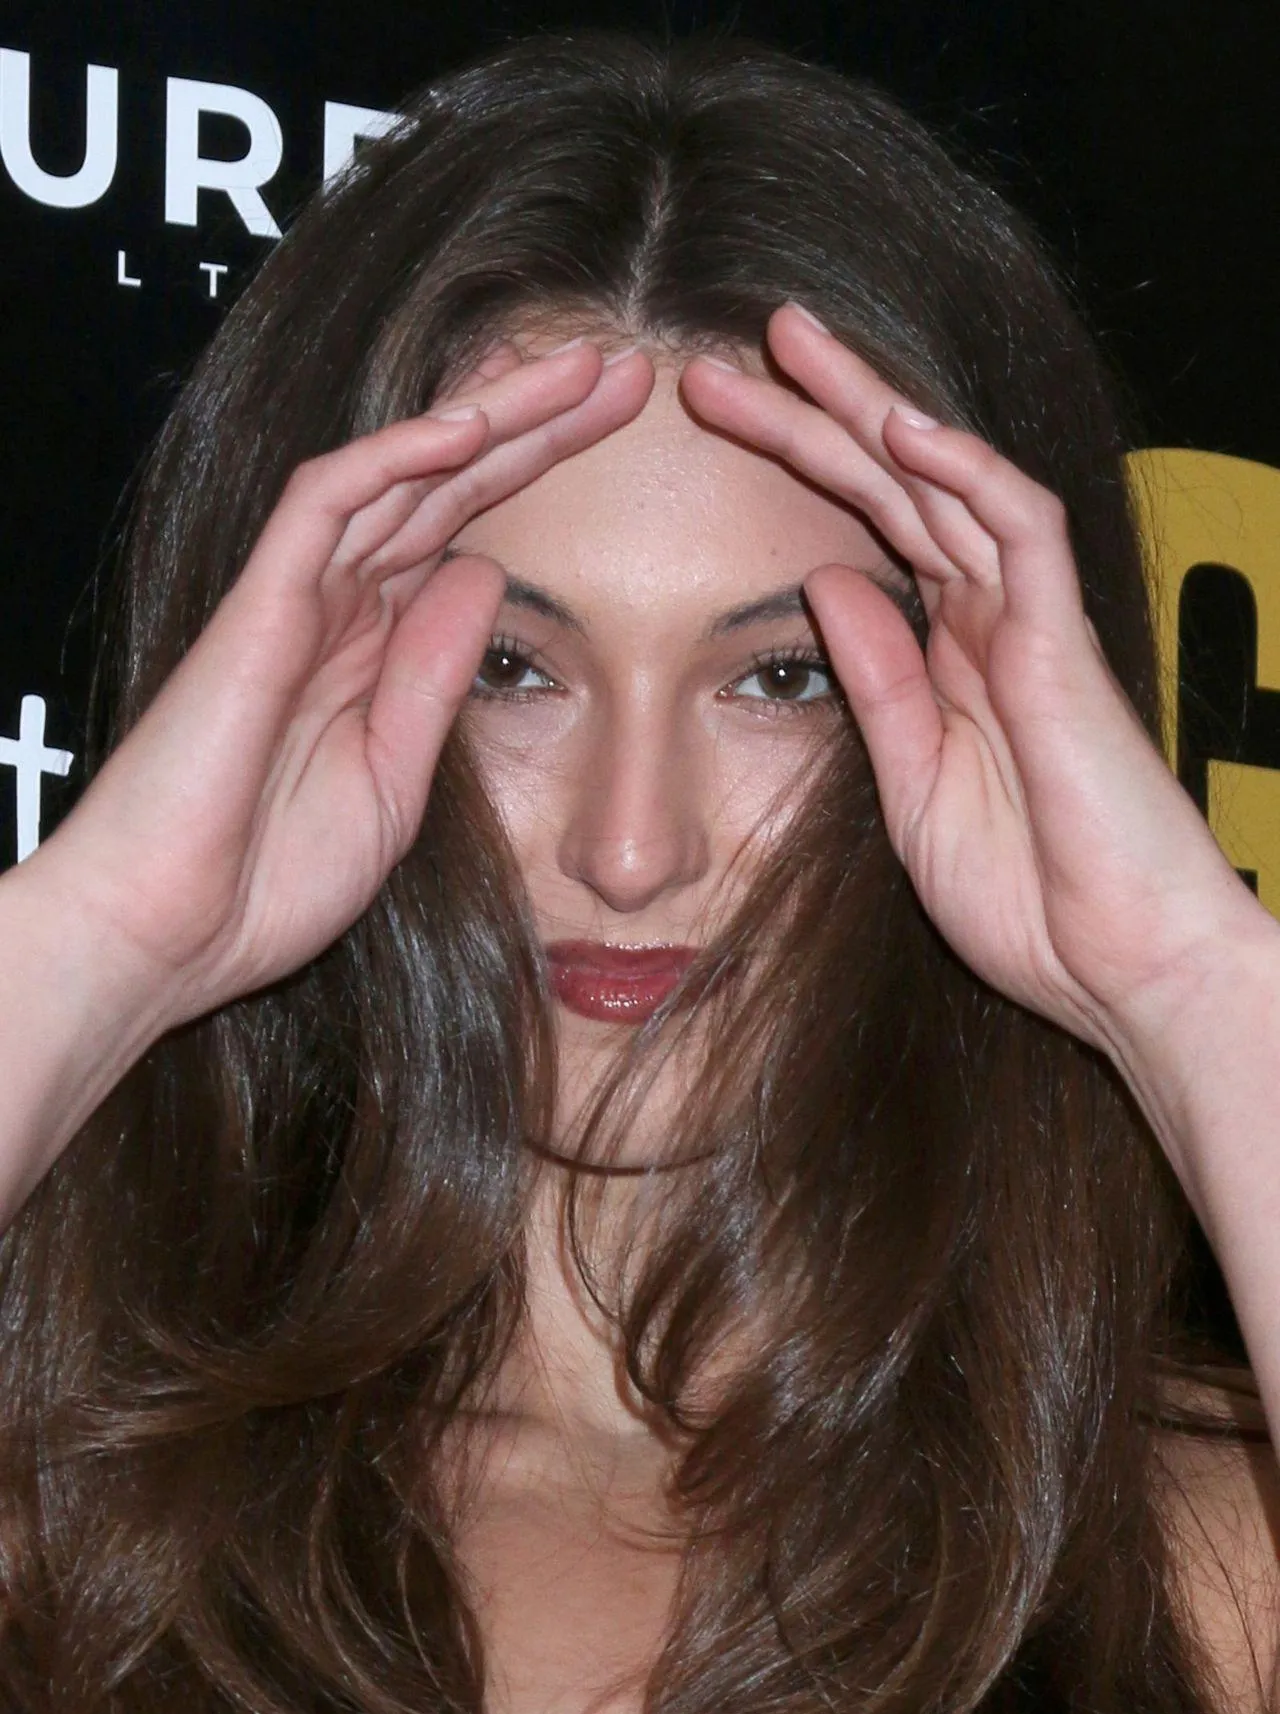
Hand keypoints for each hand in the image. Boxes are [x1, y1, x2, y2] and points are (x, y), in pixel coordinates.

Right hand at [22, 339, 655, 1033]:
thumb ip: (436, 677)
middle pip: (446, 487)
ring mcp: (296, 598)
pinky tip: (469, 425)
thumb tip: (484, 571)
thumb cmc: (272, 877)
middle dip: (535, 423)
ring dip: (486, 415)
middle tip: (620, 368)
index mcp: (373, 651)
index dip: (540, 477)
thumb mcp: (396, 779)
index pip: (467, 532)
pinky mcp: (257, 605)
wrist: (176, 935)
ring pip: (399, 473)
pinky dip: (394, 458)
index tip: (622, 436)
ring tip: (574, 366)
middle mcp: (338, 607)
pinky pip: (325, 503)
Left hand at [679, 303, 1266, 1060]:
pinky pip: (1021, 532)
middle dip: (818, 413)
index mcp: (948, 656)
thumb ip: (877, 682)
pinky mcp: (1064, 646)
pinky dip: (966, 474)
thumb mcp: (913, 783)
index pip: (868, 531)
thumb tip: (827, 582)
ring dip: (873, 411)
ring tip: (793, 347)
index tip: (714, 427)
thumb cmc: (1028, 896)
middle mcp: (988, 621)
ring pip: (949, 483)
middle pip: (897, 488)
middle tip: (733, 351)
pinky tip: (901, 429)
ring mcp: (1028, 626)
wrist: (1118, 968)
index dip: (797, 471)